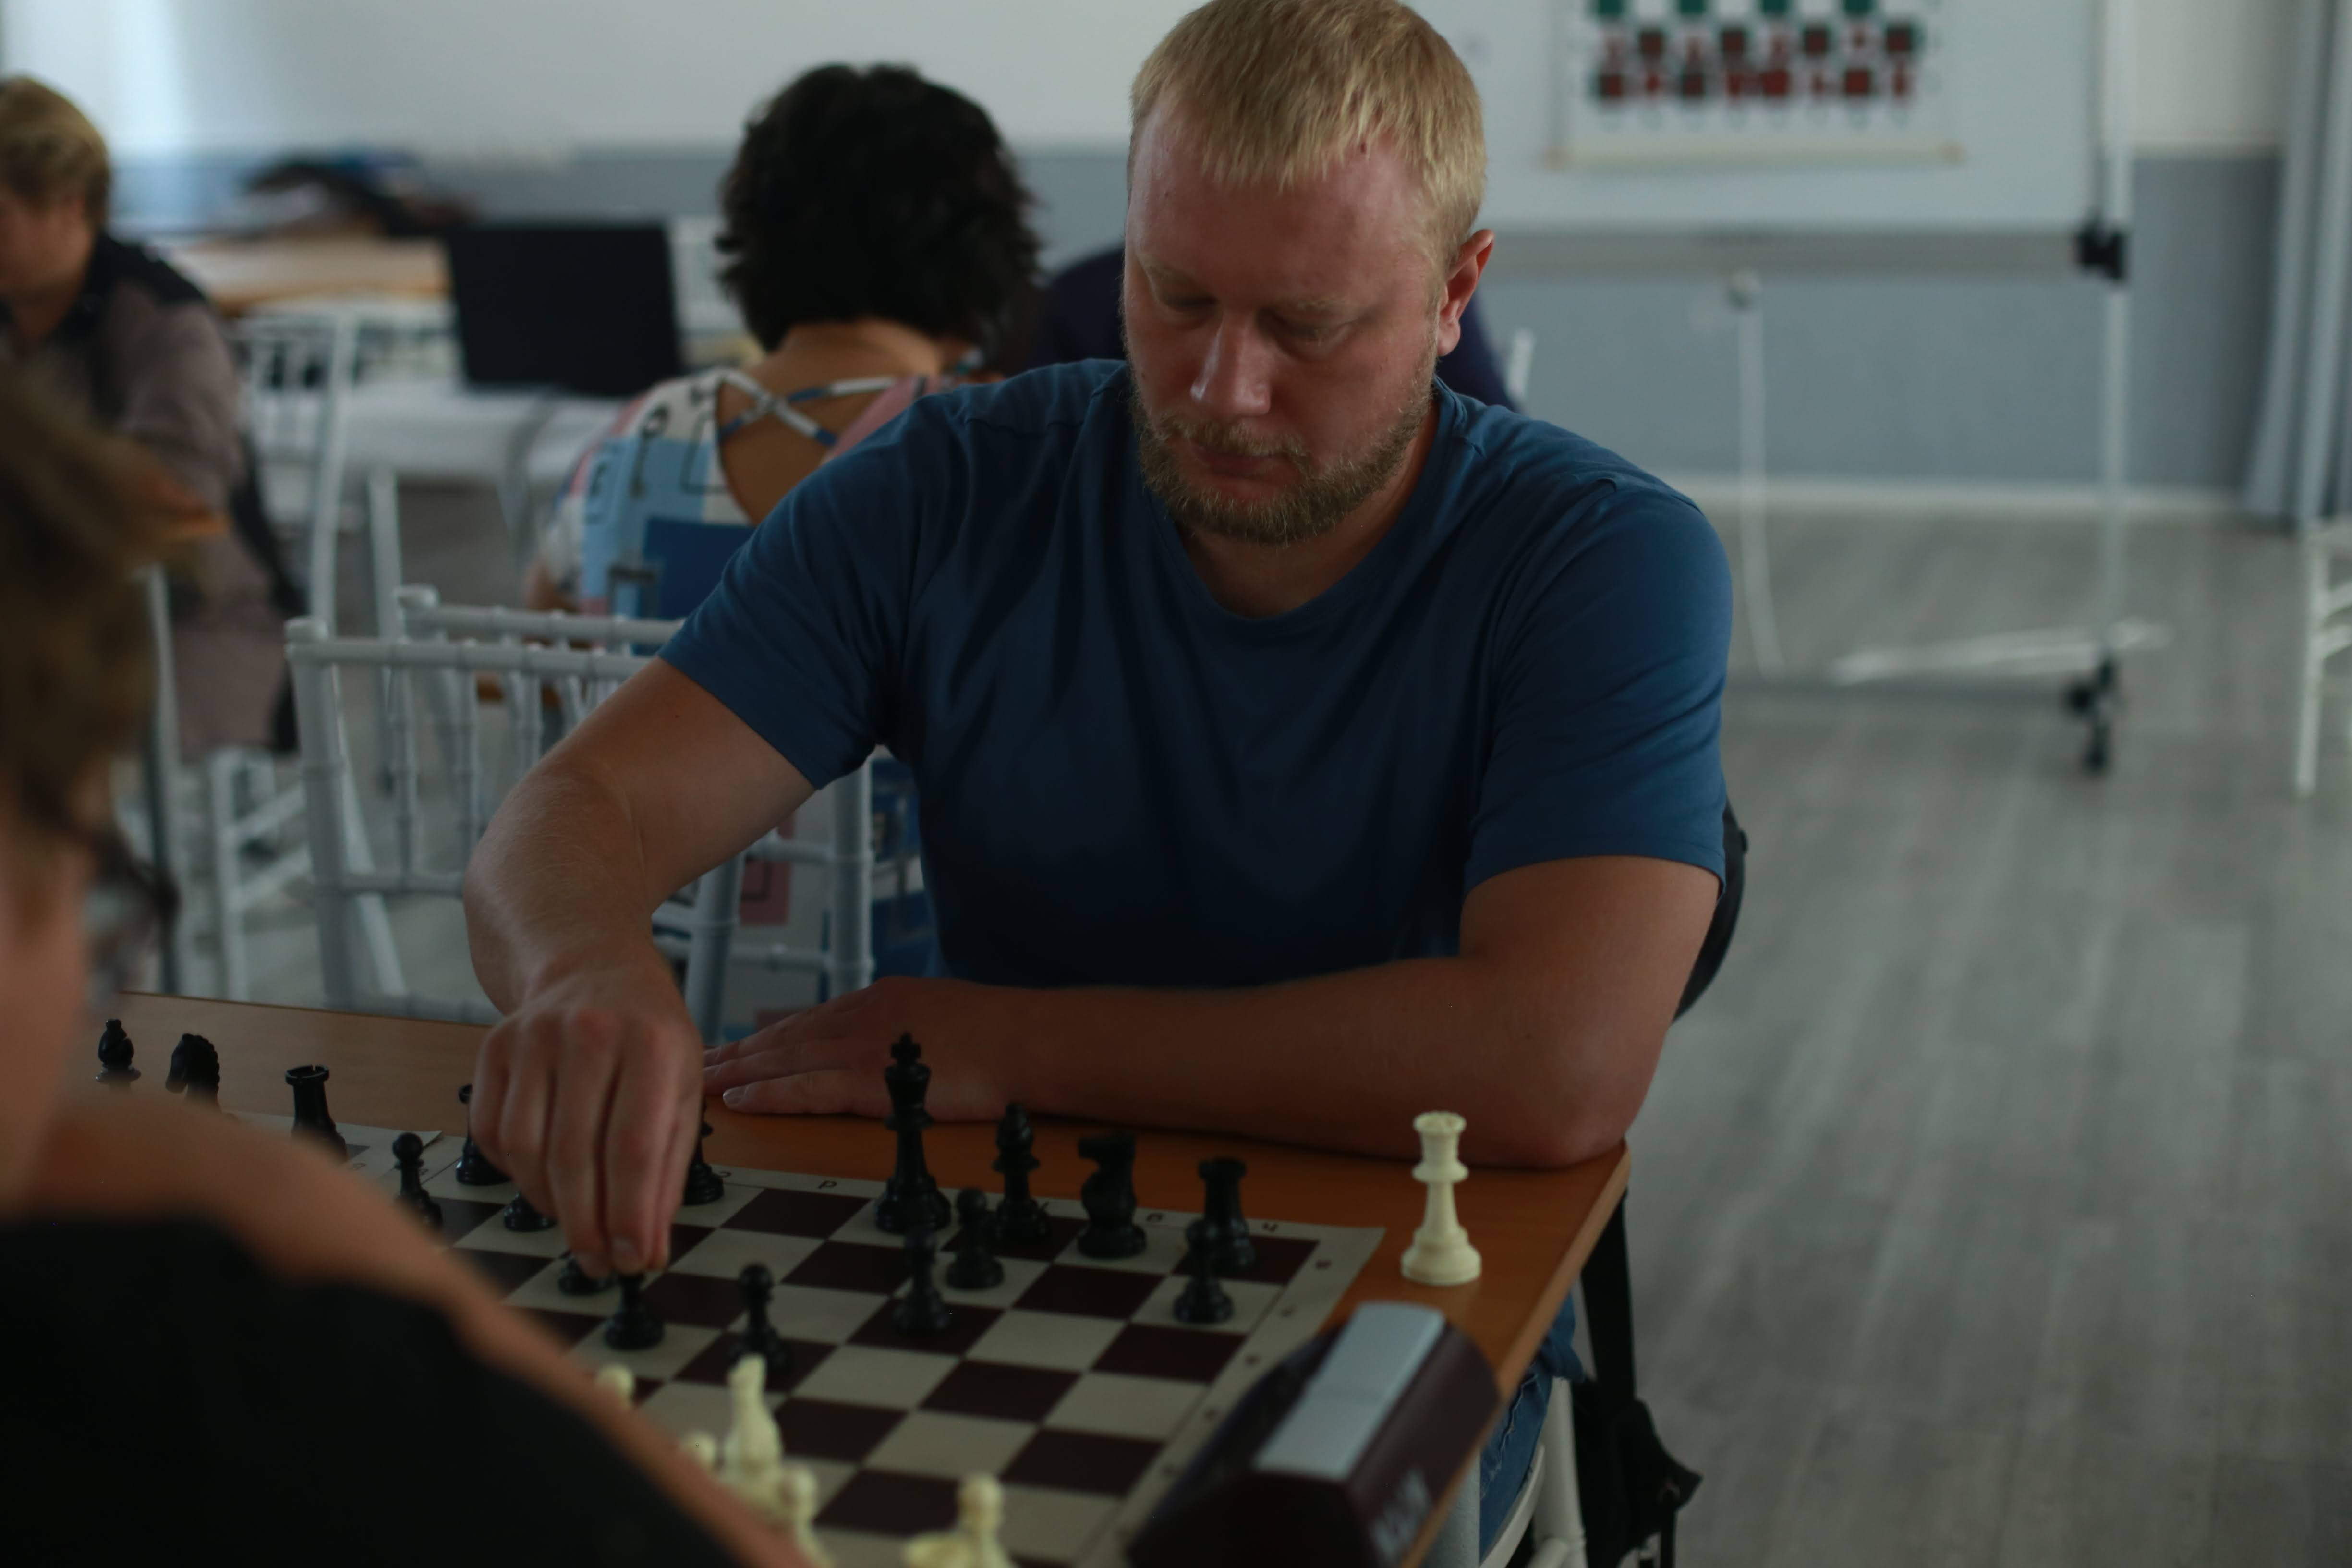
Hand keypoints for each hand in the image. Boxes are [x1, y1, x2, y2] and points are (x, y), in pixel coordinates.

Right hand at [470, 963, 705, 1276]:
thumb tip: (645, 1248)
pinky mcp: (493, 1047)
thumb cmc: (648, 1035)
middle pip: (575, 1153)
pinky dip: (514, 1173)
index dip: (629, 1214)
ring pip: (526, 1148)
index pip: (635, 1147)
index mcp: (652, 1043)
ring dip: (549, 1204)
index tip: (631, 1261)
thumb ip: (668, 1169)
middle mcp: (590, 1034)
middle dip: (585, 1224)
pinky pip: (490, 1131)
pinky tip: (542, 1183)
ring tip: (574, 1226)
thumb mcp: (683, 1088)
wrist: (592, 965)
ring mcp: (533, 1037)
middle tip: (597, 1264)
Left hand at [700, 976, 1011, 1120]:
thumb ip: (908, 1024)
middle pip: (784, 1036)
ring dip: (736, 1073)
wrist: (1029, 1041)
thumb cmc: (1002, 1033)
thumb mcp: (944, 1013)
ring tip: (698, 1083)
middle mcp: (862, 1016)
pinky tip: (737, 1101)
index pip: (809, 1020)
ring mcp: (864, 1046)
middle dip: (737, 1051)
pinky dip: (768, 1094)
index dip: (767, 1036)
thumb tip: (894, 1043)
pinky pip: (805, 1089)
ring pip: (783, 1060)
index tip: (736, 1046)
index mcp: (880, 1000)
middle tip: (695, 1061)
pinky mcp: (871, 1080)